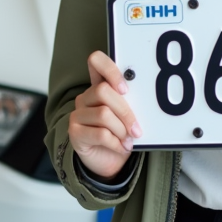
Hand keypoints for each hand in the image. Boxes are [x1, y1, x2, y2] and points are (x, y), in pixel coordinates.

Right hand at [68, 51, 142, 181]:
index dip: (110, 70)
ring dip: (121, 130)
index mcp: (99, 86)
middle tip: (137, 129)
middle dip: (125, 112)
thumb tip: (146, 99)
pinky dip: (116, 142)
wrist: (109, 161)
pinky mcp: (74, 132)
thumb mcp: (127, 116)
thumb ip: (130, 103)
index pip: (96, 61)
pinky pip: (100, 134)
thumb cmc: (121, 134)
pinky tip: (121, 147)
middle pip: (103, 91)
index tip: (126, 89)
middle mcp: (85, 97)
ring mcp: (77, 114)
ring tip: (129, 140)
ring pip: (103, 114)